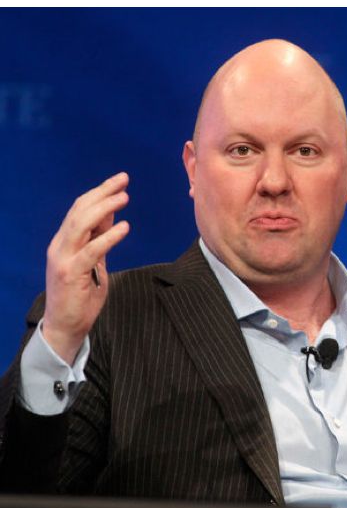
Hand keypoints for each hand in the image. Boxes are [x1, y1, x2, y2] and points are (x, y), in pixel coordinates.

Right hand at [43, 172, 129, 364]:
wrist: (65, 326)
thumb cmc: (81, 297)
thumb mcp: (94, 262)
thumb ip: (99, 239)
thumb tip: (111, 215)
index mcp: (64, 242)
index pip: (79, 209)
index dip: (99, 193)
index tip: (119, 181)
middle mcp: (60, 246)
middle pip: (79, 210)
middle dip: (102, 192)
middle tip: (123, 180)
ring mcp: (64, 259)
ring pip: (81, 224)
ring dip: (104, 208)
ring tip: (124, 198)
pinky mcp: (71, 274)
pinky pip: (92, 250)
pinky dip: (108, 237)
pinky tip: (124, 227)